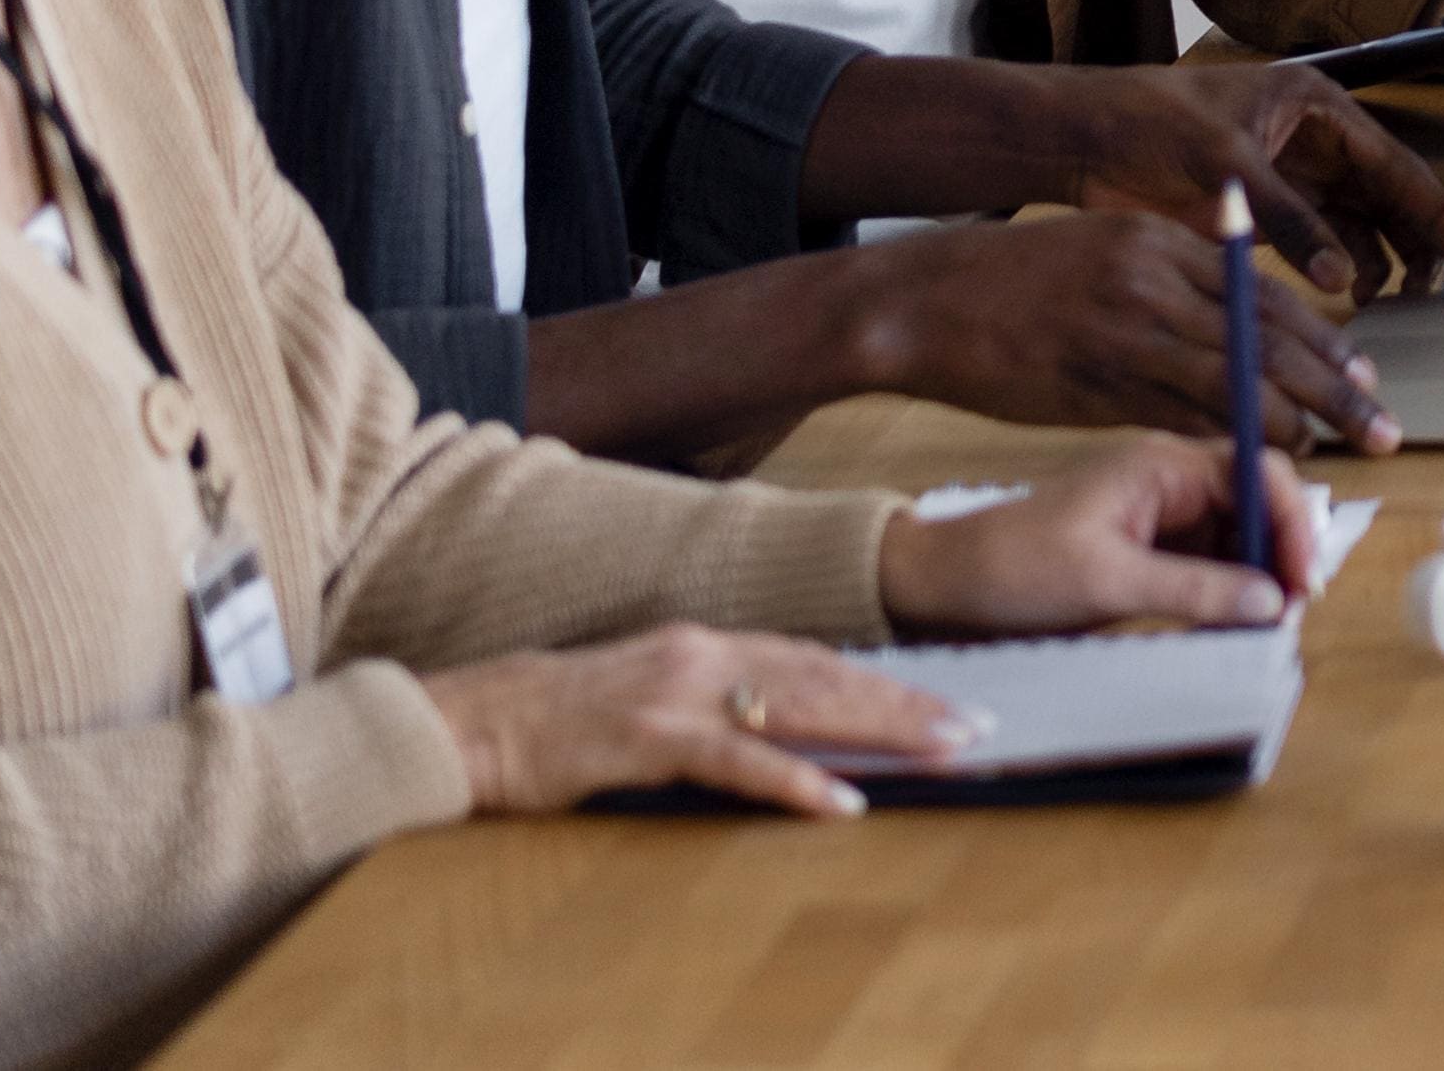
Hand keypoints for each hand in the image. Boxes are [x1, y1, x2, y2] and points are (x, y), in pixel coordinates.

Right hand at [422, 624, 971, 820]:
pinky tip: (843, 802)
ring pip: (802, 706)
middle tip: (976, 723)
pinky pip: (738, 761)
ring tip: (942, 749)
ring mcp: (678, 692)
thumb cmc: (559, 721)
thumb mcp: (651, 697)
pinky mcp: (647, 737)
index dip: (887, 677)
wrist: (468, 723)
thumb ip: (714, 702)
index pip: (819, 657)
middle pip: (830, 675)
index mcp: (708, 641)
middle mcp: (705, 653)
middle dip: (908, 699)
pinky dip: (795, 781)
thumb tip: (783, 723)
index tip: (947, 696)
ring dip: (880, 728)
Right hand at [855, 210, 1396, 450]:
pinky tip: (1255, 456)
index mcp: (1160, 240)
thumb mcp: (1106, 250)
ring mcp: (1123, 333)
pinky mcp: (1092, 385)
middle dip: (1333, 383)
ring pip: (1233, 381)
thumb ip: (1173, 280)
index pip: (1266, 292)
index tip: (1362, 371)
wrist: (923, 300)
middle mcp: (1152, 280)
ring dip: (1292, 418)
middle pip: (1268, 336)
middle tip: (1379, 419)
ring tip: (1334, 447)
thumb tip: (1240, 328)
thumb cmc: (1014, 278)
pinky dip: (1224, 437)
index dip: (1323, 338)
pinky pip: (1176, 415)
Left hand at [876, 431, 1314, 635]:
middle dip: (1280, 555)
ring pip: (1238, 540)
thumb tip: (1272, 603)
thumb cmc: (1014, 568)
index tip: (1301, 581)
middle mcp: (1170, 481)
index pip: (1257, 473)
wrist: (941, 589)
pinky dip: (1226, 597)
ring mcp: (1161, 517)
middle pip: (1257, 504)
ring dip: (1257, 581)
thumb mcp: (1107, 582)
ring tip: (1264, 630)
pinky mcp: (1150, 553)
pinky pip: (1209, 568)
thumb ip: (1195, 590)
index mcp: (1162, 464)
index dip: (1291, 522)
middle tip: (1290, 615)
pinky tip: (1231, 629)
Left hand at [1053, 60, 1443, 293]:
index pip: (1389, 157)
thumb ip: (1286, 218)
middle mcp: (1314, 140)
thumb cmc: (1152, 121)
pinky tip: (1350, 293)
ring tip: (1400, 294)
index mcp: (1315, 105)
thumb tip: (1342, 277)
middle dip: (1413, 232)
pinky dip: (1340, 265)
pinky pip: (1320, 239)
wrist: (1086, 139)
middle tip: (1442, 278)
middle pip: (1383, 190)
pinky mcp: (1264, 211)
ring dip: (1381, 253)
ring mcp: (1291, 177)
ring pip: (1358, 218)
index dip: (1427, 200)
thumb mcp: (1225, 162)